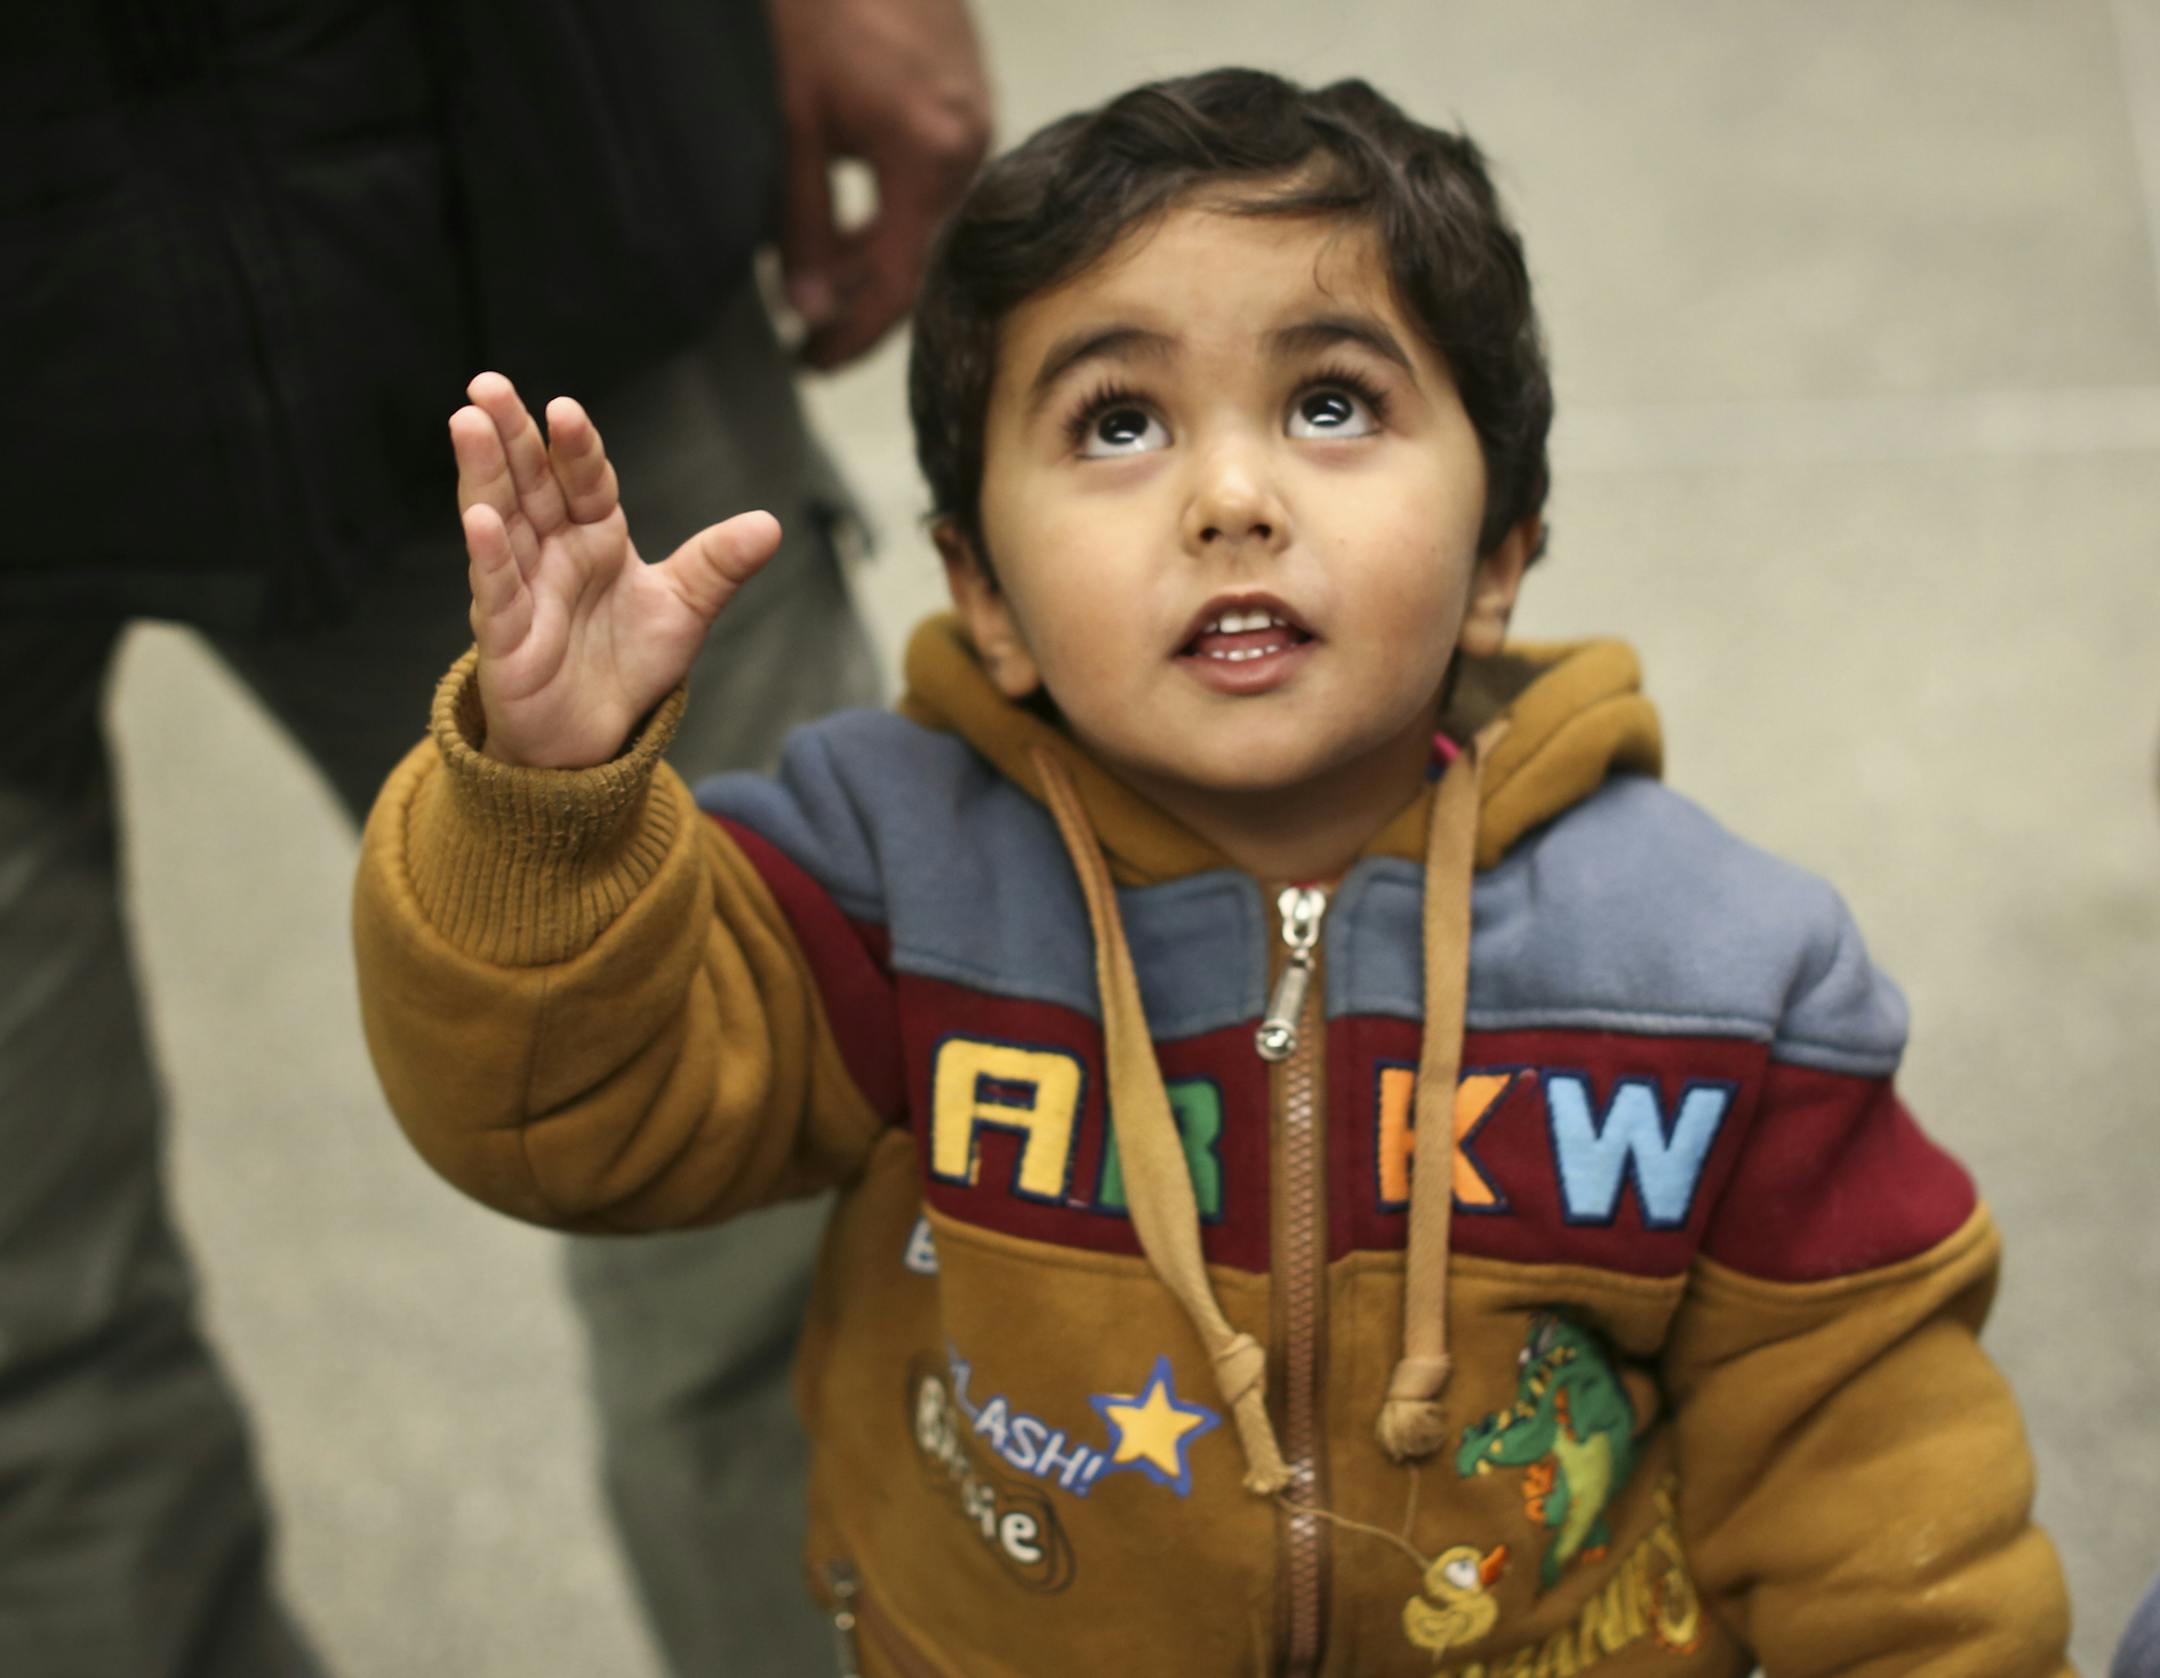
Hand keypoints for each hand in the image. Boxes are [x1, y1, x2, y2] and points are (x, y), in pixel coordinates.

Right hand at [451, 372, 780, 768]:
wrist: (596, 735)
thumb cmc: (630, 663)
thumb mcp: (685, 610)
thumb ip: (719, 566)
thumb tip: (770, 525)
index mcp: (596, 535)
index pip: (585, 479)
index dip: (576, 448)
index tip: (564, 410)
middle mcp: (553, 551)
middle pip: (530, 483)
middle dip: (511, 436)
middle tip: (488, 385)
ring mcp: (523, 588)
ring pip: (500, 520)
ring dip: (483, 474)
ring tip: (467, 421)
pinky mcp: (505, 635)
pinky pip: (496, 589)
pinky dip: (488, 554)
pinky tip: (478, 519)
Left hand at [767, 0, 991, 368]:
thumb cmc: (819, 3)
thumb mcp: (790, 122)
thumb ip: (801, 222)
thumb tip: (808, 307)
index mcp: (927, 153)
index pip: (898, 284)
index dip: (853, 335)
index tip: (811, 362)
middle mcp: (965, 145)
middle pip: (920, 261)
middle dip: (861, 305)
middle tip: (806, 337)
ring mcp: (973, 119)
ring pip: (926, 223)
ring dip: (875, 259)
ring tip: (817, 284)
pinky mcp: (964, 100)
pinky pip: (932, 183)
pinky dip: (893, 213)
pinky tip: (848, 223)